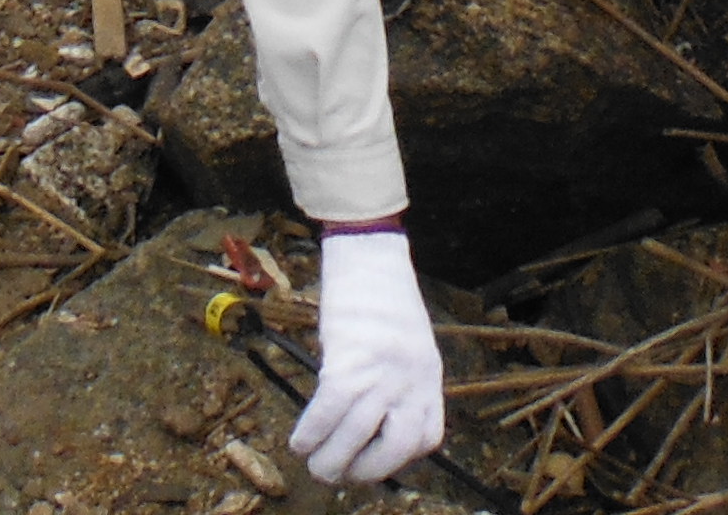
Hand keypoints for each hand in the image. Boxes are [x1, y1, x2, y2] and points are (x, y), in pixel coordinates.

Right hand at [293, 229, 445, 483]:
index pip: (426, 437)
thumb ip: (399, 379)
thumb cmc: (381, 293)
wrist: (367, 253)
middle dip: (365, 471)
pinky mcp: (348, 362)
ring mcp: (381, 373)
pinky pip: (328, 414)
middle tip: (341, 473)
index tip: (375, 458)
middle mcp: (411, 380)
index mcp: (428, 376)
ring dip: (331, 461)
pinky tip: (299, 440)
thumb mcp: (409, 342)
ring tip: (315, 465)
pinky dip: (311, 433)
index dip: (401, 458)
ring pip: (356, 438)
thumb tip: (371, 419)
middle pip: (394, 449)